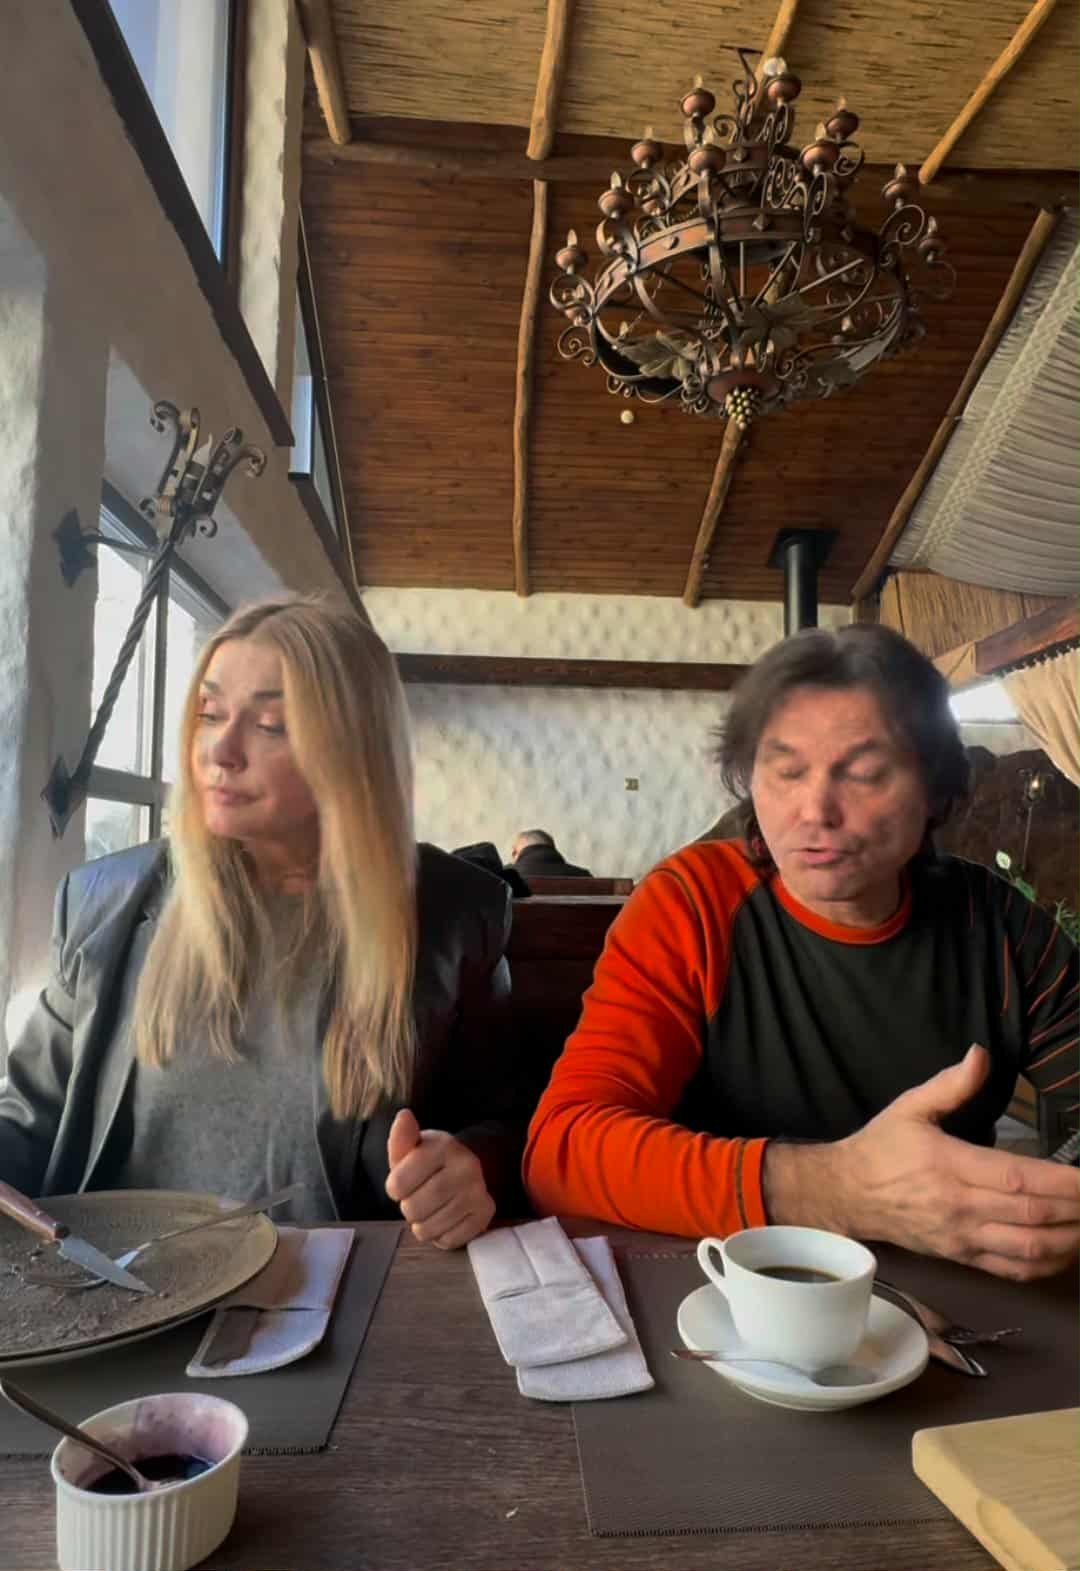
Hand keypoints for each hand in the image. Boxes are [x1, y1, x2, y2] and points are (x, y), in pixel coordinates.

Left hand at [385, 1108, 495, 1249]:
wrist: (465, 1169)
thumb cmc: (429, 1160)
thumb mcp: (412, 1147)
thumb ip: (402, 1138)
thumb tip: (404, 1116)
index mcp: (444, 1146)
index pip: (398, 1185)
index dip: (394, 1189)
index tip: (401, 1184)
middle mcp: (466, 1167)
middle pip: (414, 1209)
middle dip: (408, 1209)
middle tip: (417, 1198)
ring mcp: (479, 1191)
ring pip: (430, 1229)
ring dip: (422, 1225)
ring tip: (429, 1210)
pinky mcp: (486, 1213)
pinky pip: (448, 1240)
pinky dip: (440, 1236)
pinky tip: (444, 1219)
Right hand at [834, 1045, 1079, 1279]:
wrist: (847, 1195)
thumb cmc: (881, 1148)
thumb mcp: (909, 1107)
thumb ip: (950, 1085)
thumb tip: (982, 1055)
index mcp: (951, 1166)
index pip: (1018, 1177)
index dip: (1062, 1181)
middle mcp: (961, 1207)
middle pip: (1033, 1215)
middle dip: (1076, 1209)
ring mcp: (964, 1237)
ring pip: (1030, 1249)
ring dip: (1069, 1240)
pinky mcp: (963, 1257)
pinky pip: (1013, 1270)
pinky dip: (1047, 1264)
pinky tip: (1065, 1249)